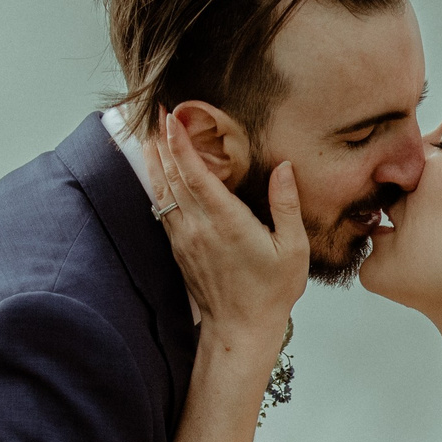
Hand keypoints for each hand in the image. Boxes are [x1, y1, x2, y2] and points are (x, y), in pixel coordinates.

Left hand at [146, 115, 305, 351]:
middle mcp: (199, 227)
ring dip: (155, 161)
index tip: (173, 118)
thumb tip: (284, 168)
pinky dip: (157, 185)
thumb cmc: (271, 291)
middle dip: (163, 141)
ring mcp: (184, 238)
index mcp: (226, 222)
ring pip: (162, 191)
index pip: (196, 174)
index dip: (182, 143)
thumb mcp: (292, 249)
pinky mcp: (178, 248)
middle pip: (172, 176)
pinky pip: (162, 209)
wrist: (240, 329)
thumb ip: (286, 205)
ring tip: (149, 133)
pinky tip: (157, 173)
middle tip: (158, 112)